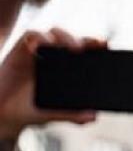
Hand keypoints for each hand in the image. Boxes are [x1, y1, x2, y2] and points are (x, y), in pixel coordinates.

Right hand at [0, 28, 104, 142]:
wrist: (5, 113)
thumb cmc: (30, 110)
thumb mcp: (53, 114)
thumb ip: (72, 114)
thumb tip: (93, 116)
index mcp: (64, 70)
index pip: (81, 52)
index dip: (93, 46)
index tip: (105, 45)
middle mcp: (51, 58)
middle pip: (69, 40)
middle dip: (82, 40)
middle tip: (90, 48)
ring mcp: (37, 52)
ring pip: (53, 34)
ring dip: (64, 38)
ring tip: (73, 49)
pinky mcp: (21, 50)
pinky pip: (31, 35)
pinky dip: (39, 38)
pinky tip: (43, 46)